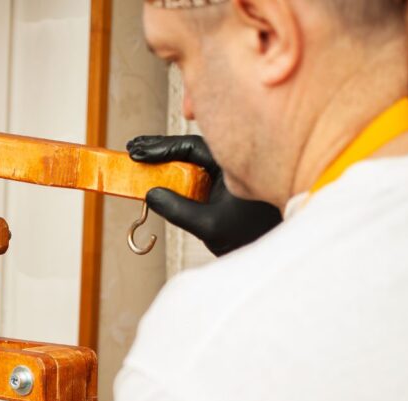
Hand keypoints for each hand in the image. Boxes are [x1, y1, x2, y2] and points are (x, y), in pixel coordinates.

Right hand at [127, 134, 281, 255]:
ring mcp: (228, 173)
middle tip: (133, 148)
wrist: (274, 247)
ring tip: (141, 157)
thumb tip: (151, 194)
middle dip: (160, 147)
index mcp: (232, 164)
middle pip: (190, 147)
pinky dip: (176, 170)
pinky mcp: (224, 185)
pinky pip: (197, 171)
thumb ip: (178, 210)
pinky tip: (160, 172)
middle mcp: (230, 163)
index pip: (190, 147)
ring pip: (193, 158)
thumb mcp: (209, 226)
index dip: (160, 148)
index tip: (138, 151)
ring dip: (167, 157)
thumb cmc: (253, 235)